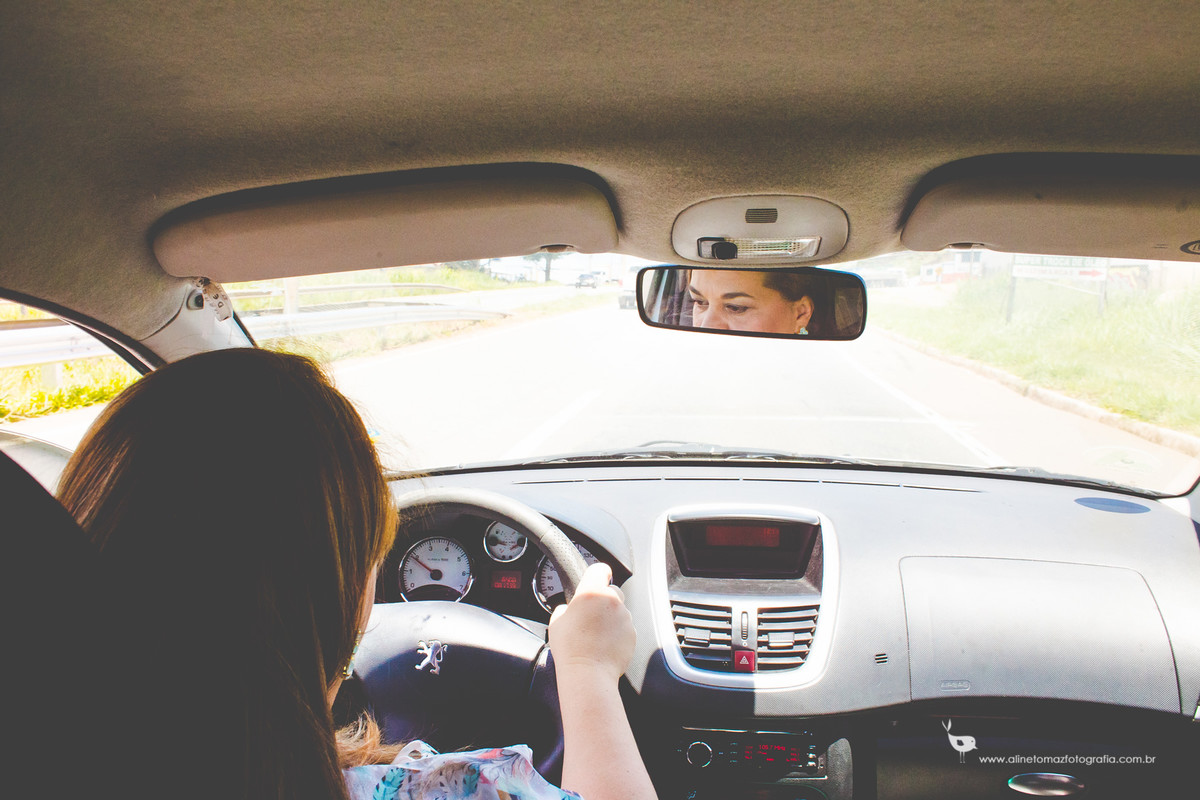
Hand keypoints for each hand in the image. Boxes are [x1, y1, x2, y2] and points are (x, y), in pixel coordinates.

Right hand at [548, 562, 634, 683]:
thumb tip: (569, 609)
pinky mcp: (632, 633)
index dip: (598, 573)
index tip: (597, 577)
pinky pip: (626, 627)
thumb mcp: (556, 622)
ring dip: (611, 618)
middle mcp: (611, 600)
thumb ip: (565, 608)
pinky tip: (605, 644)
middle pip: (612, 591)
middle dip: (604, 600)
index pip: (600, 569)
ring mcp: (624, 617)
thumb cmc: (570, 648)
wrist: (588, 672)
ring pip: (620, 610)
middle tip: (591, 615)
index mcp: (591, 592)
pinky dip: (618, 632)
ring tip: (597, 634)